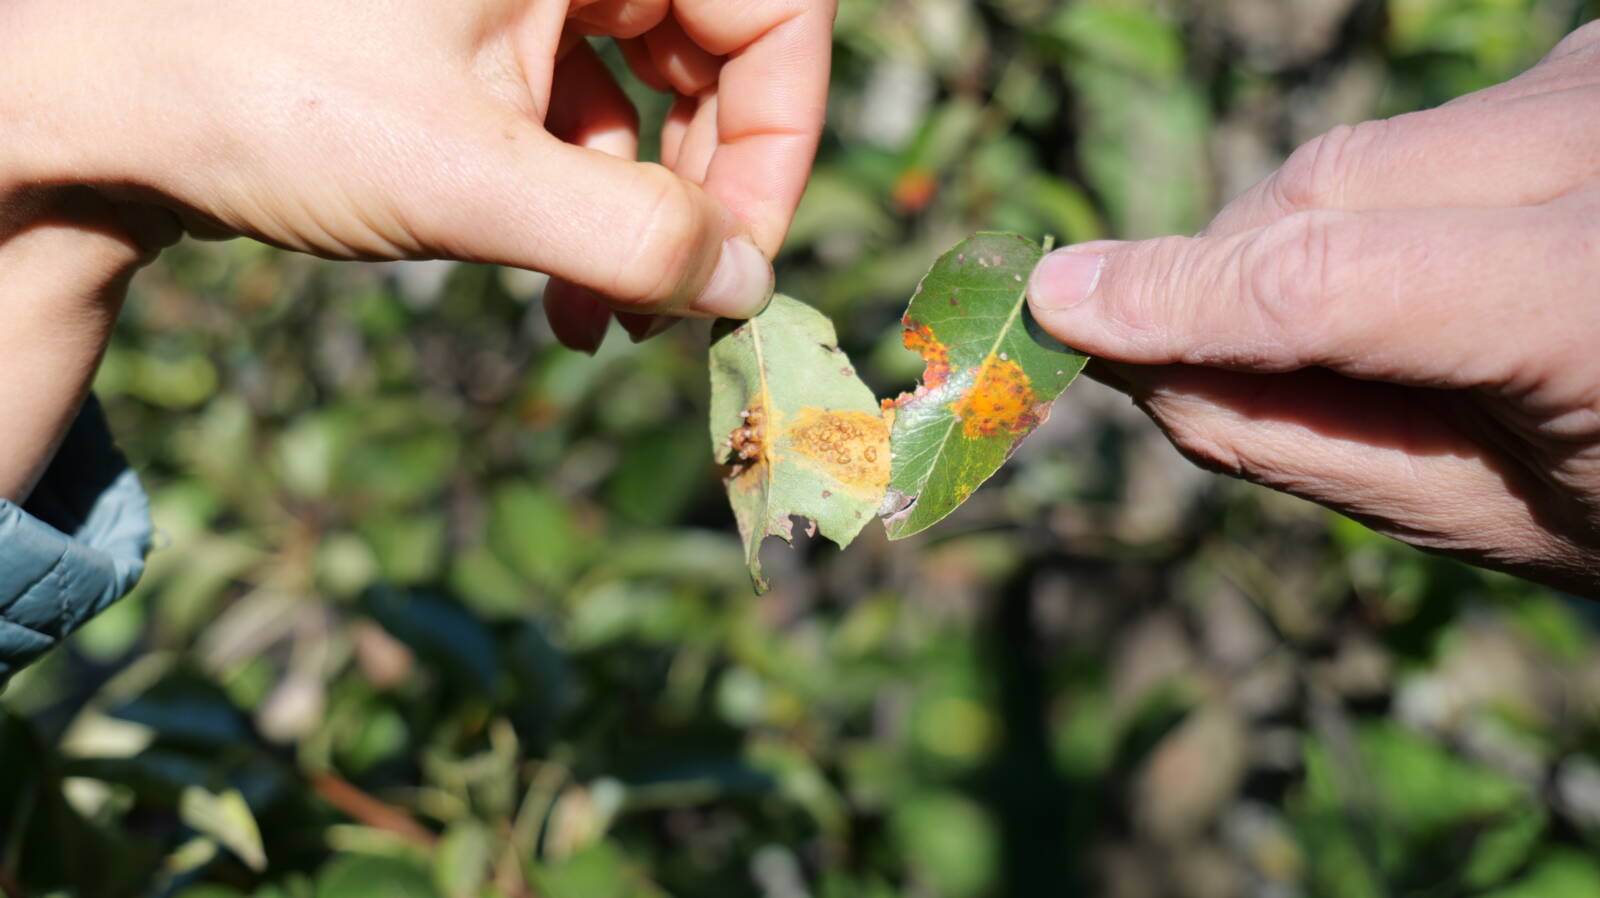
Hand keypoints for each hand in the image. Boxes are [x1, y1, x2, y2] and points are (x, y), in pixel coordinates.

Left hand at [0, 0, 832, 499]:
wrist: (102, 114)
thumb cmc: (257, 97)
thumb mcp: (463, 178)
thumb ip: (626, 236)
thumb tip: (747, 286)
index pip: (770, 8)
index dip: (781, 136)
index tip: (743, 257)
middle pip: (721, 55)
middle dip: (707, 196)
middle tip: (682, 303)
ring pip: (655, 103)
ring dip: (645, 227)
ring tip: (611, 325)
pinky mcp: (490, 45)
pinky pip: (587, 127)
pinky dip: (588, 217)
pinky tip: (565, 305)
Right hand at [1027, 22, 1599, 594]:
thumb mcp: (1499, 517)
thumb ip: (1304, 440)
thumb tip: (1136, 365)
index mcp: (1596, 304)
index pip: (1325, 280)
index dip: (1177, 298)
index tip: (1056, 309)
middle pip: (1321, 189)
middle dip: (1226, 277)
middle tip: (1202, 372)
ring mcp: (1598, 83)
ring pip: (1353, 155)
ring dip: (1301, 240)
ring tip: (1382, 337)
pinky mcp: (1586, 60)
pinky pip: (1417, 136)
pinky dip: (1380, 206)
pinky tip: (1444, 270)